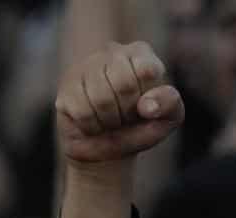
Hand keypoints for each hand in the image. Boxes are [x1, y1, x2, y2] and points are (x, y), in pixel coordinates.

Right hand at [55, 41, 182, 171]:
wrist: (108, 149)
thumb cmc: (140, 127)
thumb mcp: (167, 118)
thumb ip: (169, 104)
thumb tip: (147, 106)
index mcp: (139, 52)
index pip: (146, 70)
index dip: (147, 98)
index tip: (145, 106)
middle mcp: (110, 52)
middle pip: (123, 84)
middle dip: (127, 111)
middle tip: (125, 117)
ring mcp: (84, 67)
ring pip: (101, 99)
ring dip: (109, 122)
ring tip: (110, 121)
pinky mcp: (66, 88)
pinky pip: (82, 112)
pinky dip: (92, 127)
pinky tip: (93, 124)